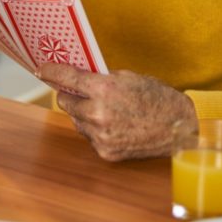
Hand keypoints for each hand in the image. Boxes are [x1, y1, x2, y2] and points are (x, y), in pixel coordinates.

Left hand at [37, 63, 197, 160]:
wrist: (180, 128)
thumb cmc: (157, 99)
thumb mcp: (127, 77)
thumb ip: (99, 78)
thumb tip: (75, 77)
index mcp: (103, 90)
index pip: (66, 78)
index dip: (50, 72)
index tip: (41, 69)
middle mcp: (98, 114)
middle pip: (65, 101)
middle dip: (70, 94)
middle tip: (81, 91)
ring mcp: (101, 135)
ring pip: (76, 120)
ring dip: (83, 113)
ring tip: (106, 109)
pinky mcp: (105, 151)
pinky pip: (89, 136)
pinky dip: (95, 129)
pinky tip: (113, 124)